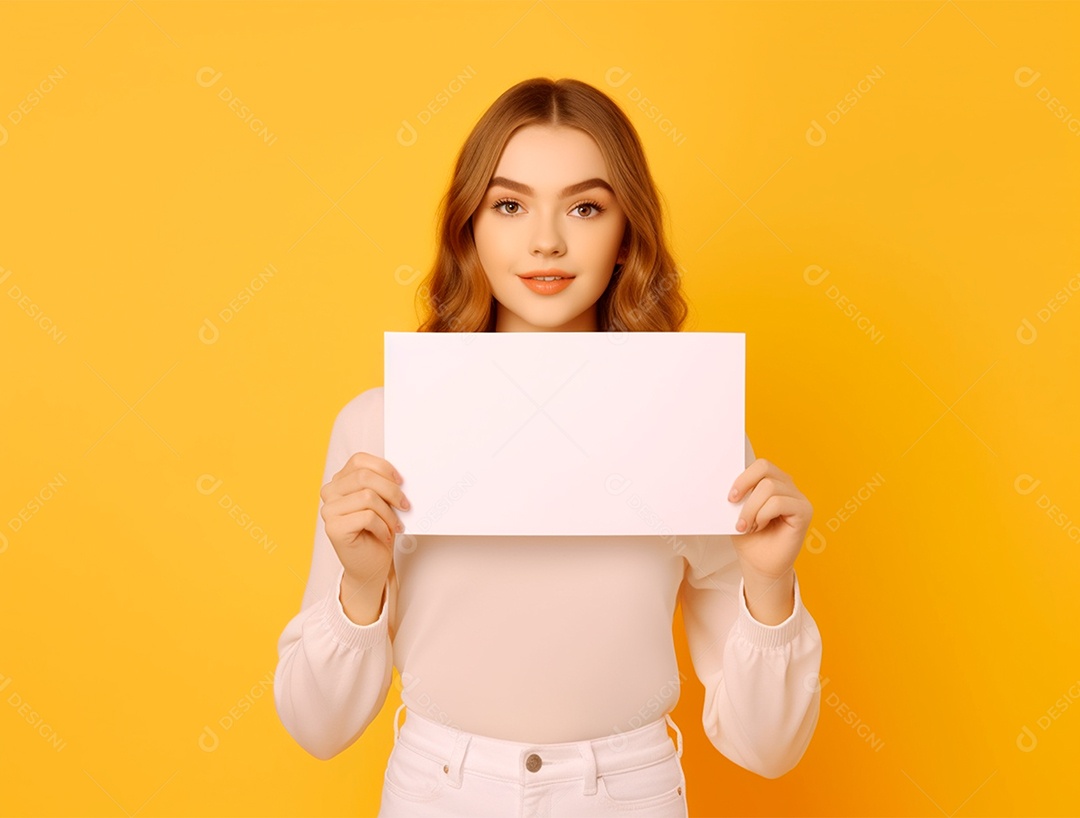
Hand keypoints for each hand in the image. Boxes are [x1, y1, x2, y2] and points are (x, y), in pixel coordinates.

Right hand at [320, 452, 409, 587]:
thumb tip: (399, 475)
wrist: (370, 565)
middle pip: (364, 477)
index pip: (359, 461)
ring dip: (389, 513)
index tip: (401, 482)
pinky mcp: (333, 528)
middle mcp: (329, 493)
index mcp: (339, 481)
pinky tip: (384, 535)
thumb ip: (382, 484)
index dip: (383, 468)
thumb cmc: (378, 531)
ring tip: (395, 524)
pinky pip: (367, 517)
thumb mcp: (382, 501)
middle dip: (391, 490)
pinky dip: (383, 526)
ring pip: (367, 497)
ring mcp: (328, 511)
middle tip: (405, 505)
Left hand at [727, 458, 812, 580]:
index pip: (760, 464)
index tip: (730, 496)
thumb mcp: (737, 511)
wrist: (759, 565)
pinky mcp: (804, 511)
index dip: (742, 476)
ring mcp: (797, 497)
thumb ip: (738, 494)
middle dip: (744, 486)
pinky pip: (779, 502)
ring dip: (751, 508)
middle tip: (733, 505)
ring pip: (769, 487)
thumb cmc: (750, 539)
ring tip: (748, 525)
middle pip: (764, 468)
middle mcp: (787, 486)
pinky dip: (763, 514)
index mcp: (772, 481)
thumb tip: (727, 480)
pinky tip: (760, 526)